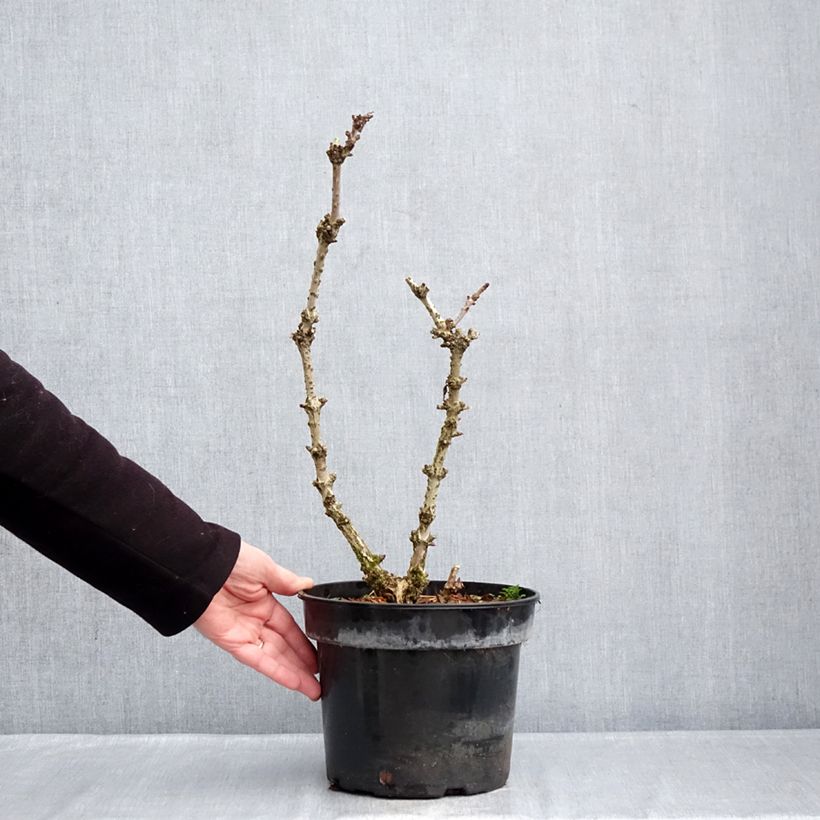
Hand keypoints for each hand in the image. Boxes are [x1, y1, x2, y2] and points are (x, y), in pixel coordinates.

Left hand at [194, 541, 319, 699]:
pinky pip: (258, 660)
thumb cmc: (229, 561)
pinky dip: (276, 672)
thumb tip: (307, 584)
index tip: (317, 654)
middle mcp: (253, 620)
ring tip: (312, 688)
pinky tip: (293, 681)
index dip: (303, 643)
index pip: (289, 628)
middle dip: (301, 664)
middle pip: (283, 647)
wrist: (202, 566)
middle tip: (319, 678)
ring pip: (273, 658)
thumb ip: (287, 582)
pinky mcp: (232, 642)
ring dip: (293, 674)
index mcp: (263, 602)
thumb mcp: (265, 568)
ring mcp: (243, 633)